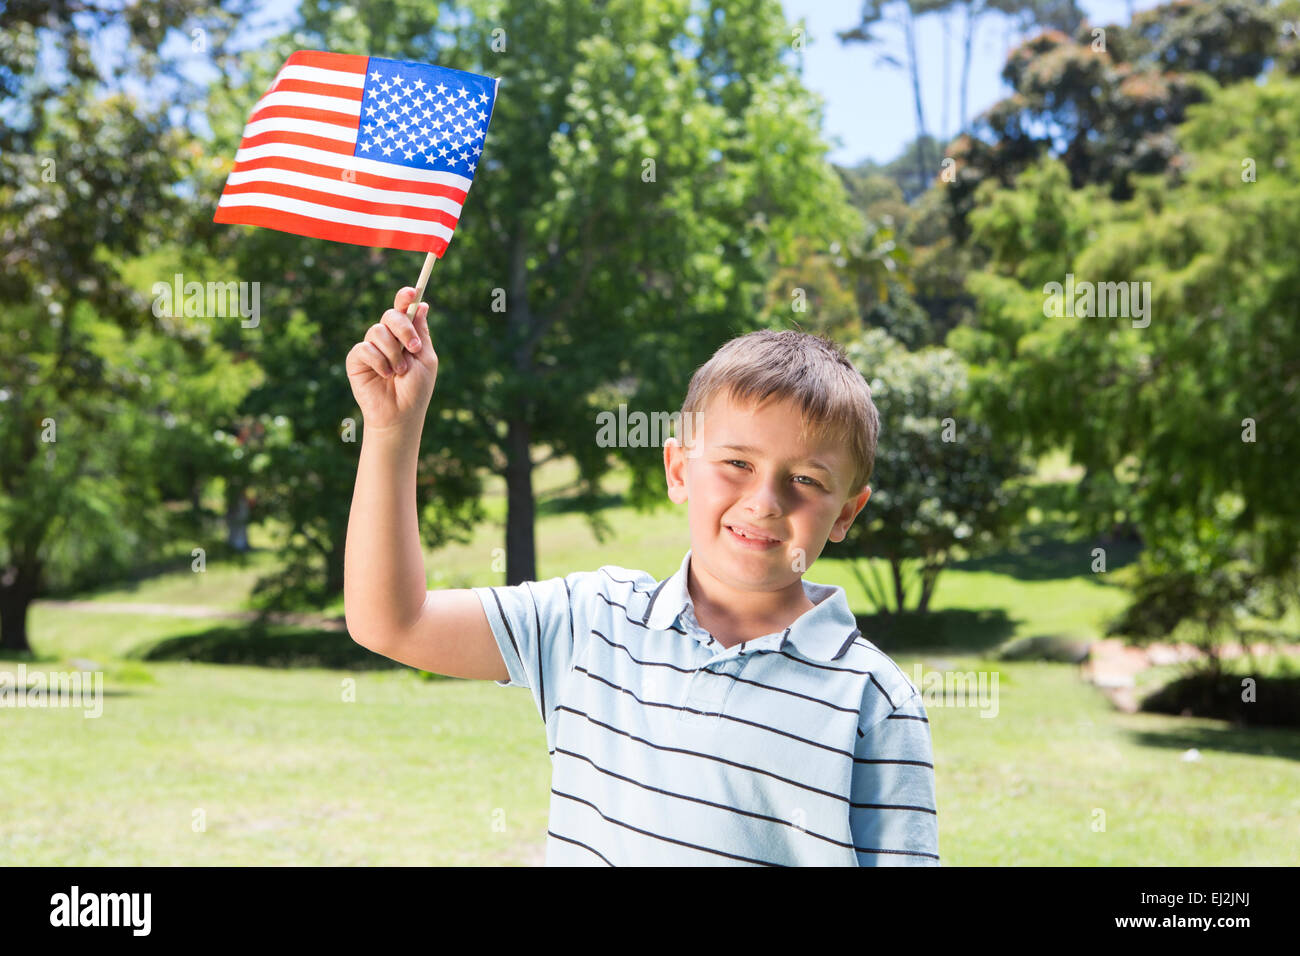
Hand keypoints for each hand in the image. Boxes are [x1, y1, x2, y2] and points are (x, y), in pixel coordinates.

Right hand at [346, 287, 438, 433]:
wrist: (400, 414)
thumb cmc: (416, 389)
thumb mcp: (425, 359)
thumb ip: (421, 332)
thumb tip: (423, 304)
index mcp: (406, 335)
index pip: (404, 309)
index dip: (406, 297)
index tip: (412, 292)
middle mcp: (388, 337)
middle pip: (390, 315)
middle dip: (403, 328)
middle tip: (413, 348)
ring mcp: (371, 347)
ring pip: (378, 331)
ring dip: (393, 353)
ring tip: (399, 372)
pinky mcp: (356, 359)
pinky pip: (365, 348)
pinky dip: (379, 362)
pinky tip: (385, 375)